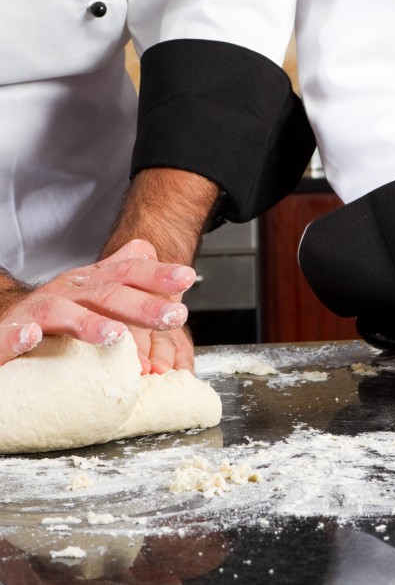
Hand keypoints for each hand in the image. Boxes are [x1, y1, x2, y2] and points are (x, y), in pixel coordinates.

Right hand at [0, 240, 194, 366]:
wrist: (4, 316)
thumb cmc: (54, 307)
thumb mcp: (90, 287)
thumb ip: (119, 270)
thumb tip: (148, 247)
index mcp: (91, 283)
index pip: (128, 273)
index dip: (157, 275)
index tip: (187, 276)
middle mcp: (68, 293)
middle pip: (107, 295)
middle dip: (142, 305)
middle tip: (173, 316)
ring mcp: (37, 312)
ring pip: (62, 314)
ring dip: (88, 324)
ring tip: (114, 335)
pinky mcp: (8, 334)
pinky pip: (14, 334)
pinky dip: (21, 336)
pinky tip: (32, 337)